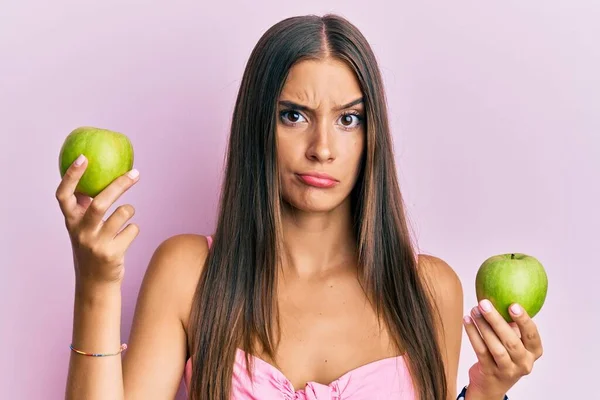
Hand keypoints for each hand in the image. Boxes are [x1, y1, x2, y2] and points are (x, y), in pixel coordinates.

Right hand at [55, 154, 140, 285]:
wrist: (95, 283)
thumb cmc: (92, 247)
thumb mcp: (83, 228)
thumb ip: (86, 207)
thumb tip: (99, 177)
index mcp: (71, 221)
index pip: (64, 195)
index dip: (71, 176)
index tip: (83, 157)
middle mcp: (80, 232)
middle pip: (100, 203)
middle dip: (119, 185)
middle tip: (135, 173)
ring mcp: (96, 244)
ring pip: (122, 214)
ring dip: (130, 210)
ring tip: (127, 214)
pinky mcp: (112, 254)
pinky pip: (133, 229)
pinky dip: (134, 228)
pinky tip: (127, 236)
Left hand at [463, 299, 542, 398]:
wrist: (492, 385)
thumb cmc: (505, 355)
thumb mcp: (514, 341)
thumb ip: (512, 323)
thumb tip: (502, 293)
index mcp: (533, 352)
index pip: (532, 335)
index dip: (524, 320)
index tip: (513, 305)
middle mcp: (524, 363)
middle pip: (511, 341)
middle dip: (496, 320)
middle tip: (484, 303)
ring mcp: (507, 370)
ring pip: (495, 347)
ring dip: (482, 326)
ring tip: (474, 310)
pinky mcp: (490, 372)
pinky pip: (480, 351)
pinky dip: (473, 334)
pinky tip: (467, 320)